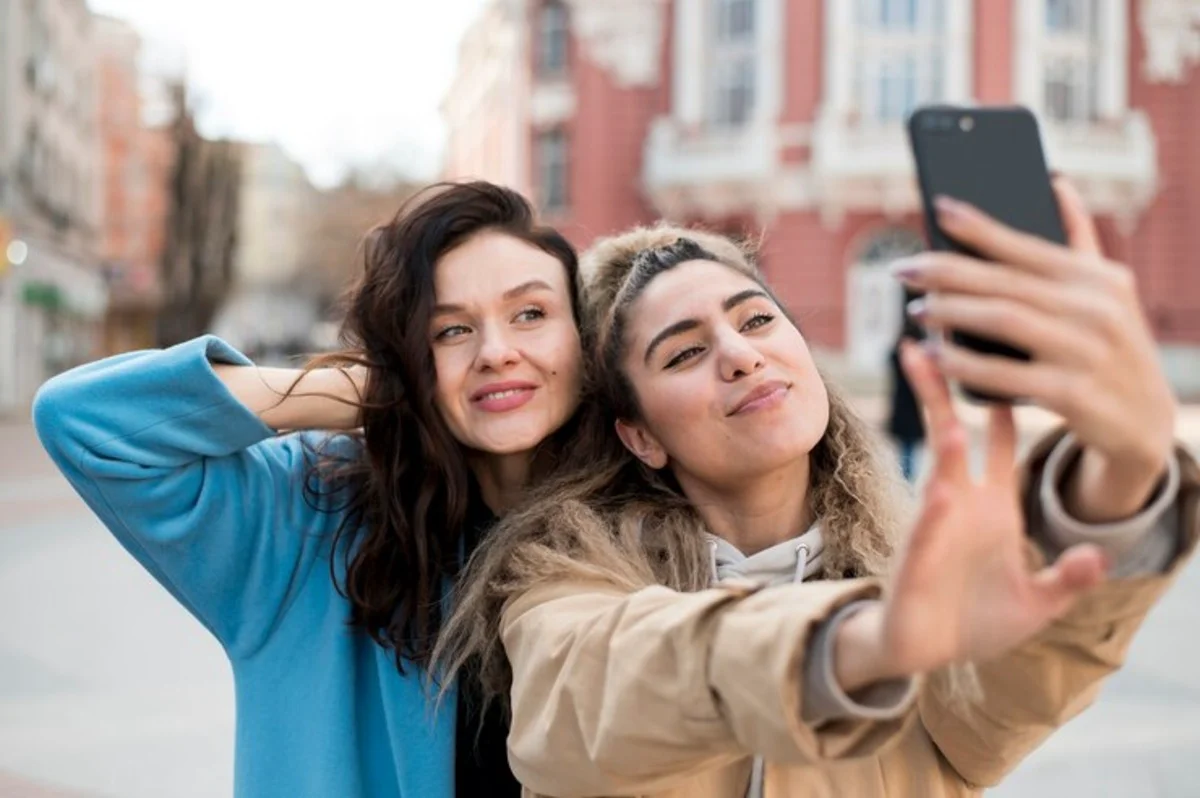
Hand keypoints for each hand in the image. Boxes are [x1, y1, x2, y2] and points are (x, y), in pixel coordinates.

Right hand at [835, 343, 1106, 690]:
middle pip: (951, 435)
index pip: (1000, 447)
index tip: (1008, 358)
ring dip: (941, 434)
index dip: (1005, 404)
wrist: (926, 653)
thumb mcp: (1039, 602)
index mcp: (992, 509)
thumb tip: (1099, 556)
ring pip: (937, 471)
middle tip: (930, 342)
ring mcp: (936, 529)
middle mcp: (960, 507)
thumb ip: (1070, 578)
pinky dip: (934, 514)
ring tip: (935, 386)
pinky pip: (928, 533)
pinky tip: (941, 494)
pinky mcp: (918, 562)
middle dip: (942, 390)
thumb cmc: (977, 621)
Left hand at [892, 179, 1176, 519]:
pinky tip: (935, 356)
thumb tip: (1055, 183)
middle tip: (903, 269)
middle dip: (947, 272)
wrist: (1145, 422)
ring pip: (1003, 321)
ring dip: (951, 313)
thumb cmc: (1111, 348)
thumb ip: (1078, 241)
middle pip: (1006, 282)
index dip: (981, 226)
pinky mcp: (1073, 394)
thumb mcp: (1107, 293)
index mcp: (1099, 278)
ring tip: (917, 310)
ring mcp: (1086, 352)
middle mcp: (1097, 309)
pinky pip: (1005, 375)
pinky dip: (965, 364)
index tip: (938, 210)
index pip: (1029, 245)